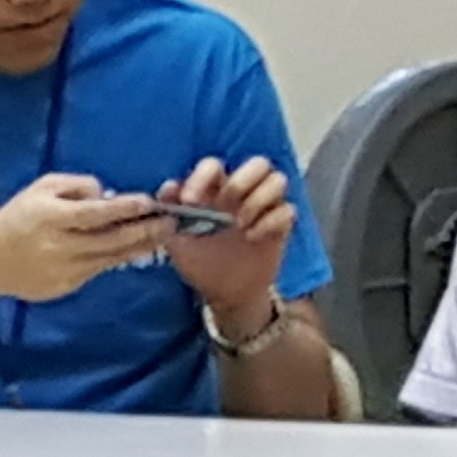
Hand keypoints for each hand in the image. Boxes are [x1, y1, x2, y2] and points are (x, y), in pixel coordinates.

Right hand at [0, 172, 170, 306]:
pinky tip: (134, 249)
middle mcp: (60, 246)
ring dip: (138, 247)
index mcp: (52, 218)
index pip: (95, 214)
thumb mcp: (42, 188)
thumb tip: (106, 194)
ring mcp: (63, 270)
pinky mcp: (65, 286)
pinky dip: (116, 259)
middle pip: (110, 240)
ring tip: (162, 237)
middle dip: (143, 231)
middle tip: (171, 222)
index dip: (124, 208)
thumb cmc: (18, 217)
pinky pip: (97, 270)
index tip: (148, 202)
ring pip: (109, 259)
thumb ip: (77, 185)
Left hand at [161, 157, 299, 322]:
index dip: (202, 176)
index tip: (190, 201)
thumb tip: (168, 188)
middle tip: (226, 205)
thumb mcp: (178, 242)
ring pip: (278, 180)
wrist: (224, 293)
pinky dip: (271, 222)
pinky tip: (253, 238)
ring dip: (259, 199)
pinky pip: (288, 210)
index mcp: (215, 190)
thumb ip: (171, 214)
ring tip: (241, 225)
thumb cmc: (201, 262)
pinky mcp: (280, 225)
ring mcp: (265, 207)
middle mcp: (243, 193)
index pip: (214, 166)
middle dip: (241, 181)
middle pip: (258, 163)